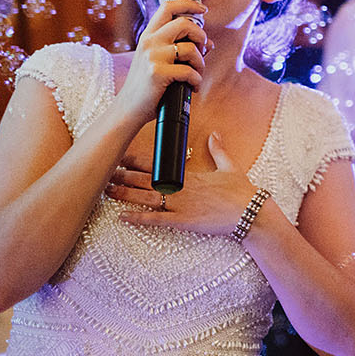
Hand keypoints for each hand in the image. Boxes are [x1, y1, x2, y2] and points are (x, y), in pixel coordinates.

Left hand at [108, 134, 259, 237]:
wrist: (249, 212)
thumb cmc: (241, 191)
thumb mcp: (230, 166)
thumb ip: (218, 150)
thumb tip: (215, 134)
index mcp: (189, 175)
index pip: (157, 165)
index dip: (137, 161)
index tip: (121, 156)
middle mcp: (181, 188)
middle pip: (145, 181)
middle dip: (123, 176)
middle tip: (105, 171)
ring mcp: (180, 205)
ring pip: (145, 199)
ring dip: (125, 194)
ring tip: (107, 190)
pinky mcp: (183, 221)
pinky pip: (155, 220)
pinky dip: (138, 219)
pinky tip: (123, 217)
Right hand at [112, 0, 207, 125]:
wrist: (128, 108)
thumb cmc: (148, 85)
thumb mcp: (159, 61)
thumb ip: (181, 49)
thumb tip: (209, 44)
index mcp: (149, 35)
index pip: (167, 7)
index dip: (189, 4)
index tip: (203, 10)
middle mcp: (149, 42)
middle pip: (184, 23)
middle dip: (201, 36)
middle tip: (202, 50)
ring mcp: (152, 56)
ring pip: (191, 48)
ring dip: (201, 63)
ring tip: (197, 74)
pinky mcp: (157, 72)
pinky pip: (190, 71)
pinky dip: (197, 80)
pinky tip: (193, 87)